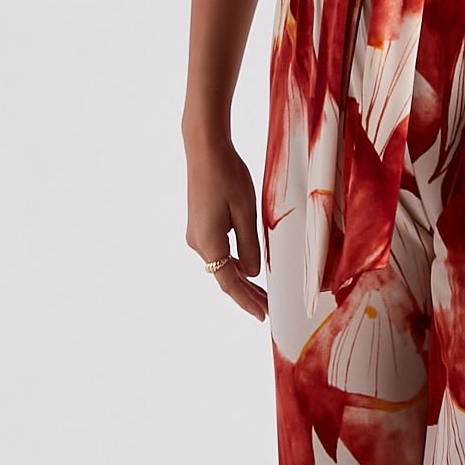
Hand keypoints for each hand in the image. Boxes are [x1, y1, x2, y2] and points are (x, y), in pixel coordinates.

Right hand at [186, 134, 267, 320]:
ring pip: (222, 264)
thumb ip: (251, 246)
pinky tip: (248, 266)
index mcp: (209, 243)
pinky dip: (234, 262)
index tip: (263, 316)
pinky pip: (218, 251)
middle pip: (224, 277)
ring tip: (263, 292)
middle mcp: (198, 243)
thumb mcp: (246, 213)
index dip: (247, 301)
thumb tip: (252, 272)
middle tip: (267, 310)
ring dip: (241, 278)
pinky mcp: (199, 224)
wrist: (204, 148)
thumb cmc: (227, 176)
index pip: (230, 283)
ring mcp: (196, 234)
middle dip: (246, 294)